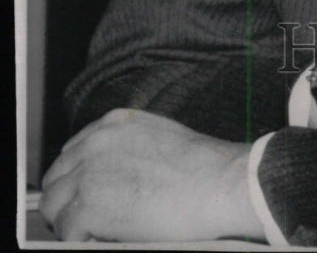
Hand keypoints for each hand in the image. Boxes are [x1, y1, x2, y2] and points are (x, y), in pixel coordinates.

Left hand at [39, 109, 262, 241]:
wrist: (217, 182)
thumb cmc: (201, 166)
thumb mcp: (158, 136)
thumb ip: (128, 147)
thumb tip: (115, 173)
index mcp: (114, 123)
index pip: (72, 153)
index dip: (77, 178)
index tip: (85, 194)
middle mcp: (96, 142)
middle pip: (57, 178)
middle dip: (67, 199)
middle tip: (85, 219)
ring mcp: (89, 173)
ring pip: (53, 206)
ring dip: (69, 221)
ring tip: (93, 232)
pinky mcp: (88, 206)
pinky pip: (66, 231)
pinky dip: (80, 239)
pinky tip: (103, 238)